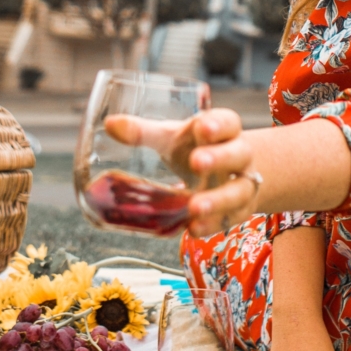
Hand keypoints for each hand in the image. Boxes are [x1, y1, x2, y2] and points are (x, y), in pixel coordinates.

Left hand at [103, 108, 261, 234]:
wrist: (229, 174)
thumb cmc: (195, 148)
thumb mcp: (170, 138)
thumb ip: (143, 132)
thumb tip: (110, 125)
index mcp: (222, 130)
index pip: (228, 122)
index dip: (218, 124)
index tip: (203, 128)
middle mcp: (237, 156)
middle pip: (238, 154)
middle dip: (219, 159)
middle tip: (196, 162)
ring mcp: (240, 185)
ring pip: (237, 190)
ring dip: (217, 200)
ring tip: (194, 207)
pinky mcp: (238, 210)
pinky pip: (230, 219)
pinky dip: (213, 224)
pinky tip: (195, 228)